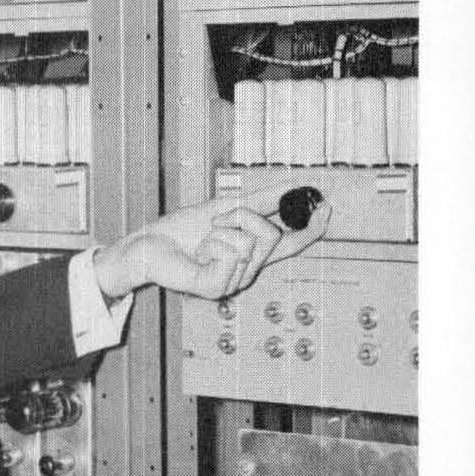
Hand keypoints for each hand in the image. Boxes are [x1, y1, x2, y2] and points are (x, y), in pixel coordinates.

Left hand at [92, 195, 332, 302]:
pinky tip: (198, 254)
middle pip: (272, 235)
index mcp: (253, 254)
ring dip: (222, 230)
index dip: (311, 228)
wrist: (148, 245)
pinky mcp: (216, 288)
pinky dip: (212, 243)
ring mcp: (233, 282)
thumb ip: (261, 202)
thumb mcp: (227, 208)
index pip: (291, 244)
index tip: (326, 205)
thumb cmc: (182, 230)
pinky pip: (233, 253)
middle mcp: (247, 271)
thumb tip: (293, 187)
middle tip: (215, 222)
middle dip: (243, 217)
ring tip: (202, 241)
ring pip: (251, 242)